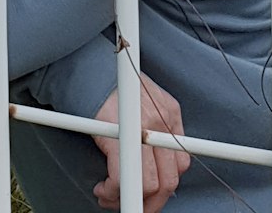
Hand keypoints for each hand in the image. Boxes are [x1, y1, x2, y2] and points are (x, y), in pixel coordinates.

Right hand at [92, 74, 190, 212]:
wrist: (90, 72)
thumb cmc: (113, 86)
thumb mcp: (144, 99)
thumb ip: (155, 127)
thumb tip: (154, 164)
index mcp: (169, 113)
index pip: (181, 161)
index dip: (166, 184)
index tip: (154, 194)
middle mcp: (161, 122)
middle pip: (169, 179)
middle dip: (153, 202)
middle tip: (137, 205)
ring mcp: (142, 131)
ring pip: (149, 186)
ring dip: (132, 200)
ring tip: (114, 197)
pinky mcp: (120, 139)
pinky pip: (123, 181)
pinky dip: (112, 192)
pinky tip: (103, 189)